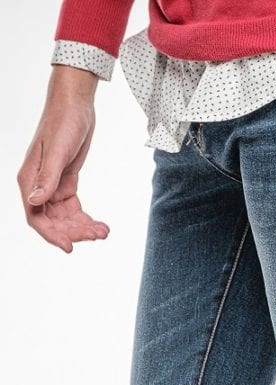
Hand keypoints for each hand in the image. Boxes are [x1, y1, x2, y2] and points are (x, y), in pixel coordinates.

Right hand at [17, 65, 109, 253]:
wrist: (76, 104)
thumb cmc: (63, 122)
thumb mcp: (57, 152)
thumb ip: (47, 179)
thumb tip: (35, 202)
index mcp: (29, 179)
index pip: (35, 216)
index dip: (51, 234)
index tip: (70, 247)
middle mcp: (38, 185)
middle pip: (53, 222)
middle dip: (74, 232)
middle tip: (97, 235)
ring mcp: (52, 186)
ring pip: (65, 219)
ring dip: (83, 228)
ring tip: (103, 231)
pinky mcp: (66, 183)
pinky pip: (74, 210)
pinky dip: (87, 219)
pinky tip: (102, 225)